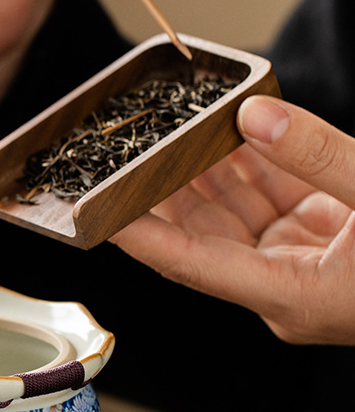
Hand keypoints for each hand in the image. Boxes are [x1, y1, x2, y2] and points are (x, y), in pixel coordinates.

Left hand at [111, 96, 354, 344]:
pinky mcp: (315, 235)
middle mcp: (280, 283)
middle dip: (162, 186)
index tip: (93, 211)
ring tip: (172, 125)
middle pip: (199, 231)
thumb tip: (254, 115)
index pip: (188, 262)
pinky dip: (247, 161)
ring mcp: (297, 260)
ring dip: (202, 166)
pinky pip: (266, 195)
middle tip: (128, 147)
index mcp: (289, 296)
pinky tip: (226, 127)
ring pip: (229, 209)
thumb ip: (320, 157)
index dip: (137, 234)